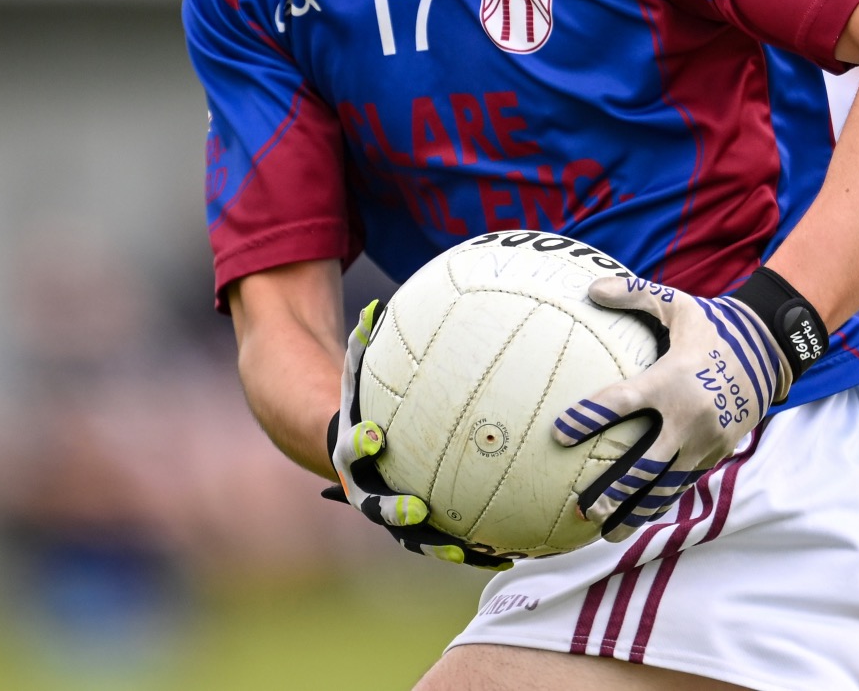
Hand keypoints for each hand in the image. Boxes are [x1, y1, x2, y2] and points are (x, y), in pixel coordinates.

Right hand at [323, 299, 511, 570]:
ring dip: (442, 546)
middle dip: (396, 511)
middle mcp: (368, 489)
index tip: (376, 435)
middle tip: (419, 510)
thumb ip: (363, 345)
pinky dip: (471, 547)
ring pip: (415, 537)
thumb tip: (375, 305)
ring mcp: (391, 513)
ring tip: (473, 552)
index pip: (353, 448)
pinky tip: (508, 551)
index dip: (362, 443)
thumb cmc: (363, 405)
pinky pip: (446, 540)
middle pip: (377, 508)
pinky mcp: (417, 527)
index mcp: (355, 451)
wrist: (350, 452)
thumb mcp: (357, 376)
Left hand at [553, 268, 826, 540]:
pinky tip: (639, 518)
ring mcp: (704, 440)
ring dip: (635, 512)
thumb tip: (590, 288)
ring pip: (664, 487)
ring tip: (606, 533)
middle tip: (582, 506)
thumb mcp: (677, 304)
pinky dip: (660, 503)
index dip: (588, 418)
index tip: (559, 433)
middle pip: (643, 465)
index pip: (620, 402)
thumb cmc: (714, 325)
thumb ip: (635, 294)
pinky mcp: (716, 452)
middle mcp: (686, 417)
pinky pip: (683, 483)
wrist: (770, 349)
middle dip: (612, 490)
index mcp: (670, 380)